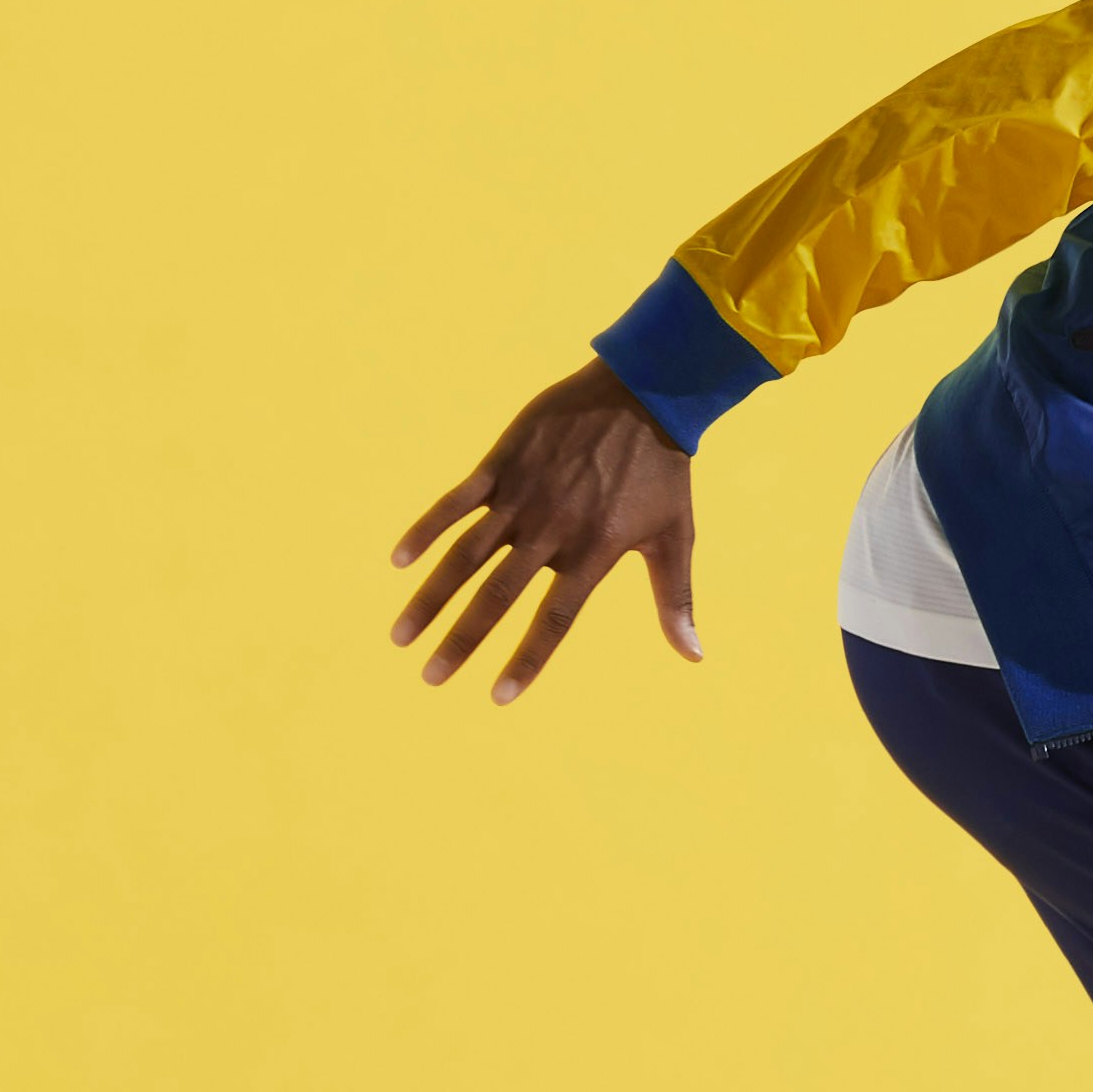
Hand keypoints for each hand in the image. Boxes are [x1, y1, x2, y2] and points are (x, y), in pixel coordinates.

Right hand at [394, 360, 703, 702]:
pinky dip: (426, 529)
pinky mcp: (503, 463)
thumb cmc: (663, 471)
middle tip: (430, 678)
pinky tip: (398, 560)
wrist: (643, 394)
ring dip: (430, 597)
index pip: (553, 621)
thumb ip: (674, 599)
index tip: (499, 698)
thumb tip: (694, 657)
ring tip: (401, 636)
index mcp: (593, 553)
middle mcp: (552, 530)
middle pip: (497, 597)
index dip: (527, 661)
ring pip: (466, 556)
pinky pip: (456, 502)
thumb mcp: (675, 537)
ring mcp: (523, 496)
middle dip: (460, 641)